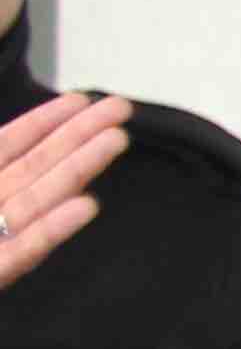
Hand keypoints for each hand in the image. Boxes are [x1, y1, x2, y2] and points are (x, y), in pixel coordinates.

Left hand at [0, 90, 128, 292]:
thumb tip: (1, 138)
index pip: (10, 144)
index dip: (43, 121)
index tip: (80, 100)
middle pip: (38, 165)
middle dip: (79, 134)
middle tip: (120, 109)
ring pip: (40, 198)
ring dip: (78, 168)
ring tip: (116, 140)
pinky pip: (26, 248)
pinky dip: (53, 228)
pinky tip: (86, 206)